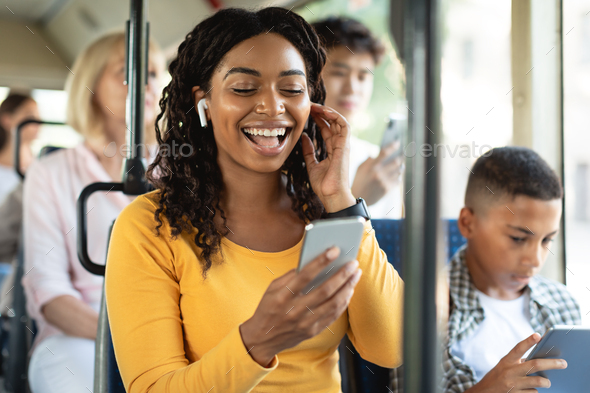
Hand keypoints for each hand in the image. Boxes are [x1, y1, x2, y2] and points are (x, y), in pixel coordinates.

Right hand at [239, 246, 362, 366]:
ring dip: (348, 287)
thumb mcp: (272, 289)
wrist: (262, 339)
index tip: (335, 250)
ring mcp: (305, 322)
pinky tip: (349, 291)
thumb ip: (290, 276)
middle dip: (342, 275)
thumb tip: (311, 263)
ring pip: (333, 303)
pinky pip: (333, 315)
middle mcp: (295, 310)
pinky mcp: (313, 331)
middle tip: (353, 263)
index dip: (321, 261)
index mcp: (283, 296)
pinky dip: (344, 302)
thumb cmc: (268, 309)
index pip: (305, 275)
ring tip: (356, 275)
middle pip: (325, 290)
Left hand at [301, 103, 355, 212]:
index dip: (318, 119)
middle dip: (321, 113)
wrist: (331, 195)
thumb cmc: (324, 185)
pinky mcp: (345, 146)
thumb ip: (308, 151)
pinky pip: (344, 126)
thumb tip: (304, 137)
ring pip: (339, 122)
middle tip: (309, 105)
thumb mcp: (311, 164)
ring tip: (316, 106)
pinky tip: (325, 112)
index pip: (326, 129)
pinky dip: (336, 117)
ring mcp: (343, 145)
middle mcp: (339, 145)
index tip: (307, 112)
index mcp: (332, 149)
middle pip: (332, 123)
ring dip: (328, 112)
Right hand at [351, 141, 403, 205]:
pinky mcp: (387, 189)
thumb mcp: (360, 169)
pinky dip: (398, 177)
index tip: (398, 142)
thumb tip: (377, 153)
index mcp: (370, 166)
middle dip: (401, 157)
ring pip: (398, 171)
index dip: (392, 146)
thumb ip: (369, 160)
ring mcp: (383, 182)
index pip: (384, 152)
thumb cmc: (359, 181)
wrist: (358, 198)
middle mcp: (378, 173)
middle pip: (395, 161)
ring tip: (401, 164)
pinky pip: (398, 180)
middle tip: (404, 154)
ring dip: (401, 167)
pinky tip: (397, 175)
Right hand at [465, 333, 566, 392]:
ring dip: (546, 382)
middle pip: (534, 365)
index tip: (538, 335)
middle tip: (563, 363)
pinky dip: (535, 391)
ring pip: (538, 381)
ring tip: (548, 382)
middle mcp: (509, 371)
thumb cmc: (497, 377)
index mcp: (506, 361)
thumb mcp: (504, 366)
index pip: (518, 349)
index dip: (528, 341)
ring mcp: (512, 385)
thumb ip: (518, 362)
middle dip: (552, 363)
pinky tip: (532, 390)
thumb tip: (539, 359)